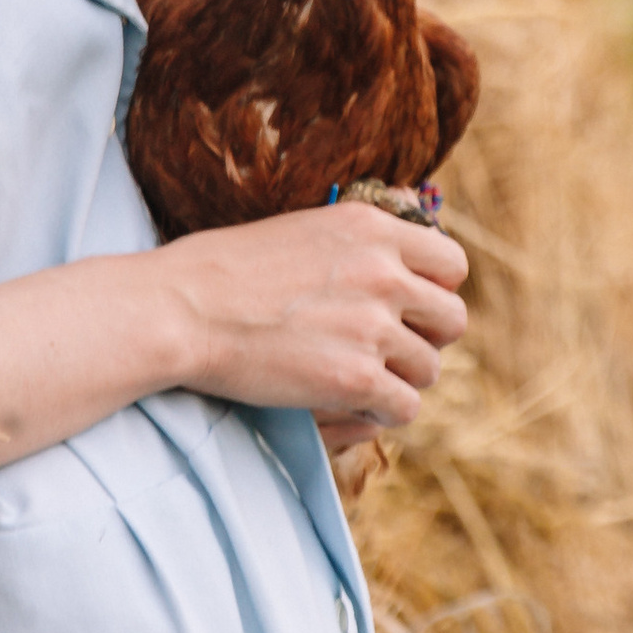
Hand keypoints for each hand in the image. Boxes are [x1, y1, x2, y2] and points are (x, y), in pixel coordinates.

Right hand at [150, 203, 468, 426]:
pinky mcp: (356, 378)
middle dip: (425, 338)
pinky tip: (350, 404)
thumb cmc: (222, 268)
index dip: (434, 291)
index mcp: (372, 229)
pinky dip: (381, 412)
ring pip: (429, 368)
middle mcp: (383, 273)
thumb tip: (405, 220)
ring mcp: (373, 327)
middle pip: (452, 320)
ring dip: (399, 378)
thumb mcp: (302, 227)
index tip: (408, 307)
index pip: (452, 265)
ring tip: (358, 378)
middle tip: (386, 349)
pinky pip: (405, 407)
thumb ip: (358, 236)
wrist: (180, 308)